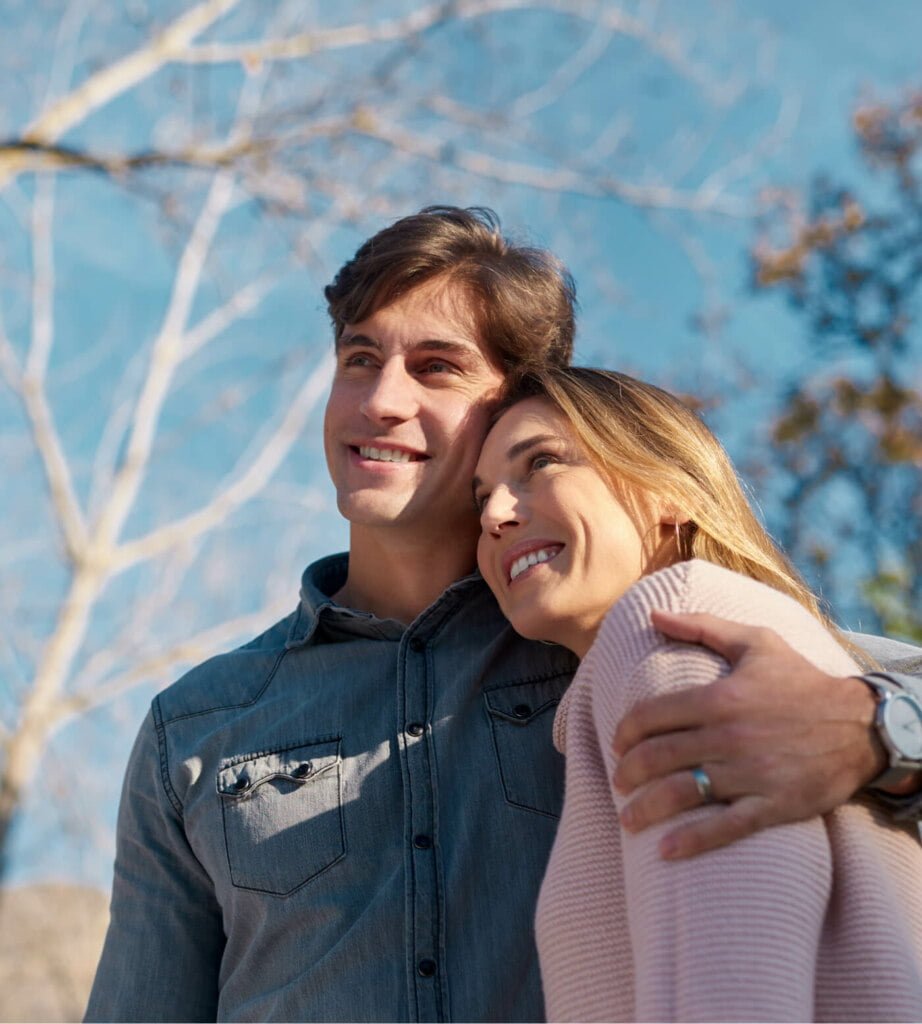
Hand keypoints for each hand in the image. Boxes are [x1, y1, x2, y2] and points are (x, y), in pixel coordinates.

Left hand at [611, 610, 888, 858]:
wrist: (862, 725)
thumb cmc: (801, 680)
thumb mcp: (755, 642)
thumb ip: (701, 626)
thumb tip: (654, 614)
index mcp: (719, 698)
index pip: (651, 716)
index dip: (625, 732)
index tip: (617, 743)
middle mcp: (728, 737)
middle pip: (658, 757)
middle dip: (628, 772)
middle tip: (618, 781)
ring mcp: (750, 774)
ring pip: (682, 793)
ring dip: (646, 808)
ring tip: (627, 818)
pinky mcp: (774, 805)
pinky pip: (725, 828)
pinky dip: (692, 842)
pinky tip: (665, 851)